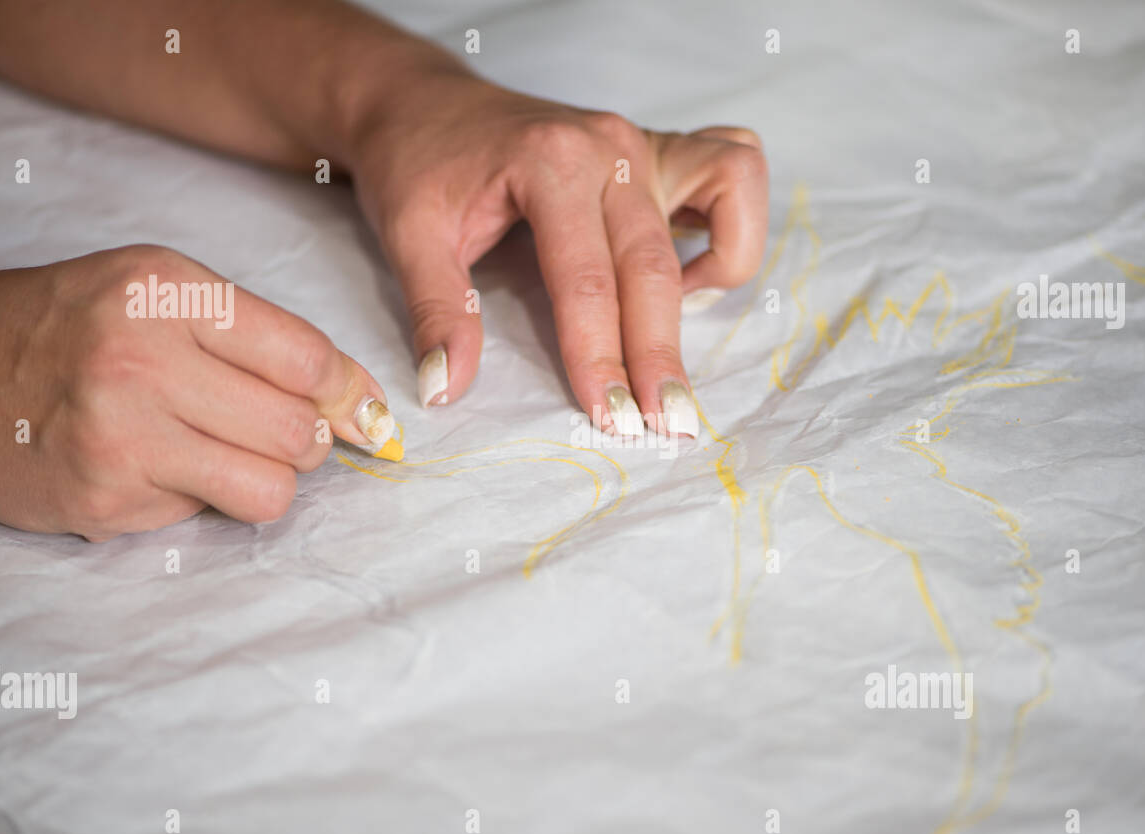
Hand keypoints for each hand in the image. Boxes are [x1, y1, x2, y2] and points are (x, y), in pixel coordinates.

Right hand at [0, 245, 393, 540]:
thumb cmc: (65, 329)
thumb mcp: (156, 294)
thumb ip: (257, 338)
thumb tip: (361, 405)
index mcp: (166, 292)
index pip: (308, 358)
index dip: (351, 395)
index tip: (367, 416)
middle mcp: (142, 359)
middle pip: (300, 432)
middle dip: (306, 441)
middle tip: (268, 429)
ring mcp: (121, 435)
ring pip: (272, 489)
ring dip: (262, 478)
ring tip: (216, 452)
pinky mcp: (106, 499)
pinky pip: (209, 514)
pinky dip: (198, 496)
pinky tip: (152, 466)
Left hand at [348, 73, 768, 436]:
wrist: (421, 100)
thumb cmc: (417, 162)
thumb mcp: (410, 235)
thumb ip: (438, 312)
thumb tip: (447, 389)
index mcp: (550, 162)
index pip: (585, 281)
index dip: (600, 358)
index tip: (612, 420)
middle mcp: (610, 149)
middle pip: (652, 267)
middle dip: (658, 354)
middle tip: (664, 423)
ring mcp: (643, 144)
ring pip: (720, 207)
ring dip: (714, 283)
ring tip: (675, 346)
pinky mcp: (659, 150)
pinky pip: (734, 169)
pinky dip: (734, 222)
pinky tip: (693, 278)